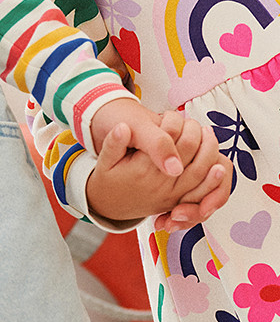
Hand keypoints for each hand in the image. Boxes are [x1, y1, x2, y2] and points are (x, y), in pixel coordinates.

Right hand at [86, 112, 230, 226]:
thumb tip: (123, 128)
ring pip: (202, 171)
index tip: (170, 115)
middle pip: (189, 154)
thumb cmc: (108, 180)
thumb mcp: (105, 160)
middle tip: (194, 123)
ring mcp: (173, 195)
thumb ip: (113, 143)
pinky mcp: (180, 200)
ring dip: (209, 150)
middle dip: (195, 134)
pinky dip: (214, 176)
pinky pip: (203, 190)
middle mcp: (161, 184)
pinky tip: (216, 162)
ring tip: (207, 134)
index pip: (167, 142)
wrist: (110, 206)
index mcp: (142, 170)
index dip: (173, 124)